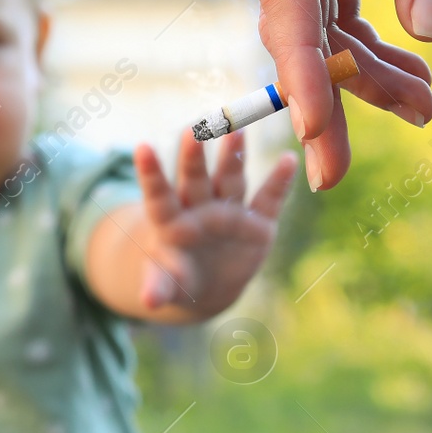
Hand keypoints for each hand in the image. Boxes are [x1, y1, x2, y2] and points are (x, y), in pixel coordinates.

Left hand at [130, 129, 296, 317]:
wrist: (207, 286)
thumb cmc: (178, 278)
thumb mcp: (167, 283)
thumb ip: (159, 286)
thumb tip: (149, 303)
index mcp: (171, 219)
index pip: (158, 193)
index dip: (151, 172)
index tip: (142, 148)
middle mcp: (199, 207)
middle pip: (195, 179)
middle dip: (194, 157)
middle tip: (193, 130)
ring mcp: (229, 211)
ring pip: (230, 178)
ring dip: (233, 156)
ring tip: (237, 131)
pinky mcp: (258, 223)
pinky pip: (269, 199)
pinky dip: (280, 181)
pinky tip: (289, 160)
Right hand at [256, 0, 431, 190]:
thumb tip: (427, 31)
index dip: (301, 68)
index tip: (314, 132)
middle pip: (294, 20)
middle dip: (325, 94)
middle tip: (345, 172)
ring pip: (315, 19)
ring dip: (360, 70)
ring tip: (426, 107)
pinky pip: (334, 1)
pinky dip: (368, 39)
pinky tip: (411, 67)